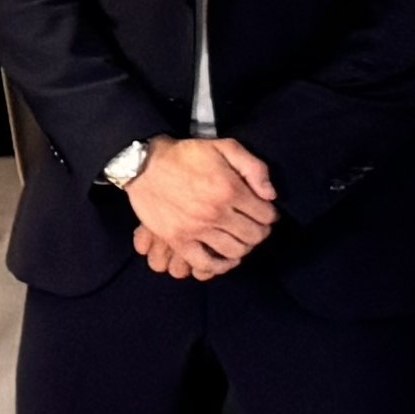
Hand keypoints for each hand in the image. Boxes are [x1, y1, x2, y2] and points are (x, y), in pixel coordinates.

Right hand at [125, 135, 274, 280]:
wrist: (144, 165)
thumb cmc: (185, 155)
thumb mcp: (224, 147)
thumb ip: (254, 167)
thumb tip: (271, 195)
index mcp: (230, 188)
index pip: (266, 214)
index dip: (270, 215)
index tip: (265, 213)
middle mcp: (216, 212)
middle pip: (253, 235)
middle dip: (261, 232)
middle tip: (256, 227)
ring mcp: (196, 229)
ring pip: (234, 250)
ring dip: (244, 247)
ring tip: (241, 239)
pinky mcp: (178, 240)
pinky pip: (205, 263)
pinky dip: (220, 266)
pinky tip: (227, 259)